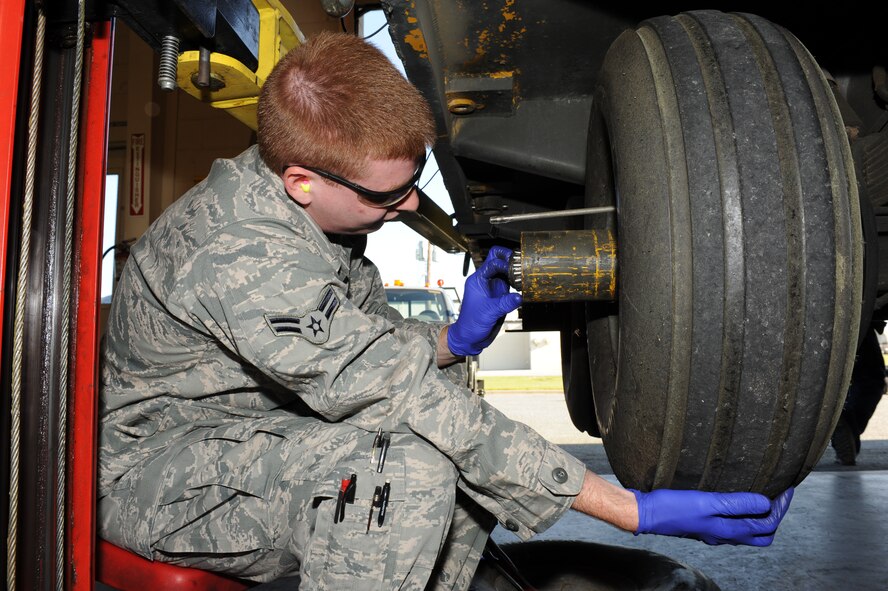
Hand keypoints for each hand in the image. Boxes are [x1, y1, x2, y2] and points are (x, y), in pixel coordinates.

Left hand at [447, 246, 521, 355]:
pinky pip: (511, 285)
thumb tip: (519, 297)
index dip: (504, 263)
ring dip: (515, 273)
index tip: (513, 270)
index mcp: (478, 280)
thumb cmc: (471, 324)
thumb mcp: (488, 312)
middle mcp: (486, 281)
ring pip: (506, 272)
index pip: (492, 262)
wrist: (470, 338)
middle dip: (510, 260)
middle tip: (521, 265)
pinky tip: (523, 287)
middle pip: (499, 261)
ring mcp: (494, 288)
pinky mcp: (501, 296)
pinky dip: (518, 284)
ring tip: (524, 277)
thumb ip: (504, 304)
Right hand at [632, 487, 793, 545]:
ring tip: (761, 495)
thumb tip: (766, 504)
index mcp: (728, 531)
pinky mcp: (703, 526)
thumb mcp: (707, 502)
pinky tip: (734, 501)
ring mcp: (713, 533)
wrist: (645, 514)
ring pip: (747, 531)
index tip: (787, 489)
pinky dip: (741, 515)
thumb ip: (736, 504)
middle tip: (777, 496)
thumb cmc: (672, 507)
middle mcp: (723, 536)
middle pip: (761, 535)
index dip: (780, 507)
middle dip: (774, 516)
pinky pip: (732, 525)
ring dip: (758, 516)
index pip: (766, 524)